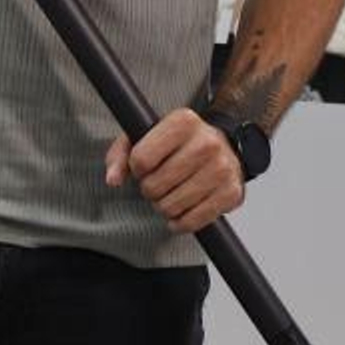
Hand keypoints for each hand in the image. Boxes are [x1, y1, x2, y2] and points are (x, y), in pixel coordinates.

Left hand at [104, 108, 242, 233]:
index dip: (136, 169)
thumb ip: (121, 155)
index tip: (144, 166)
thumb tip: (113, 179)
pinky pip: (192, 221)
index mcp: (183, 122)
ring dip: (163, 206)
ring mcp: (222, 168)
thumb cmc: (180, 144)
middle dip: (149, 189)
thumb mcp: (146, 137)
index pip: (141, 159)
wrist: (226, 147)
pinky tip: (181, 212)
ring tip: (170, 194)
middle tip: (157, 183)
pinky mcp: (231, 193)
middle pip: (155, 185)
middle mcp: (207, 142)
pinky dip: (180, 222)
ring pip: (171, 206)